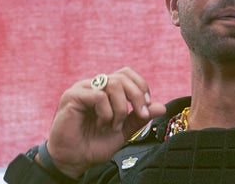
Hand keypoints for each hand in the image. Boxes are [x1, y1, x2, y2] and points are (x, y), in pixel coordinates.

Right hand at [42, 67, 165, 177]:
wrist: (74, 160)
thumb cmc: (95, 144)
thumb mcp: (124, 130)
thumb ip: (140, 117)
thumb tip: (162, 107)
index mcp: (106, 89)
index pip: (127, 74)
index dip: (141, 87)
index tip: (146, 108)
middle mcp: (94, 85)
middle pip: (123, 76)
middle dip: (137, 96)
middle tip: (141, 115)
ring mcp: (83, 89)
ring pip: (113, 84)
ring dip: (120, 108)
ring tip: (114, 126)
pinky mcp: (72, 96)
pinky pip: (98, 95)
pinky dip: (106, 112)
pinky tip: (101, 125)